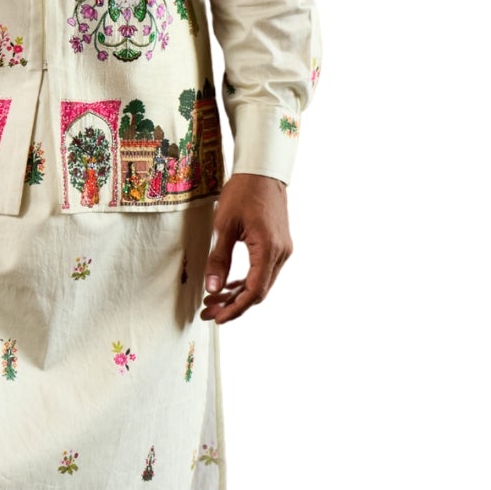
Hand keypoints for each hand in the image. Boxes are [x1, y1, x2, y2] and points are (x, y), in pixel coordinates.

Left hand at [200, 174, 292, 323]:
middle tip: (208, 312)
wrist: (262, 171)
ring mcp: (283, 249)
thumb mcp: (224, 225)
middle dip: (233, 305)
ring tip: (213, 301)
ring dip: (238, 294)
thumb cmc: (242, 192)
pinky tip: (229, 285)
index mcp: (269, 248)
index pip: (254, 291)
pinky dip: (247, 281)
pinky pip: (264, 271)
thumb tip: (212, 289)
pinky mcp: (279, 245)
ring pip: (262, 283)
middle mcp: (281, 252)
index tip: (217, 318)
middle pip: (259, 291)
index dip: (235, 309)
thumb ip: (219, 259)